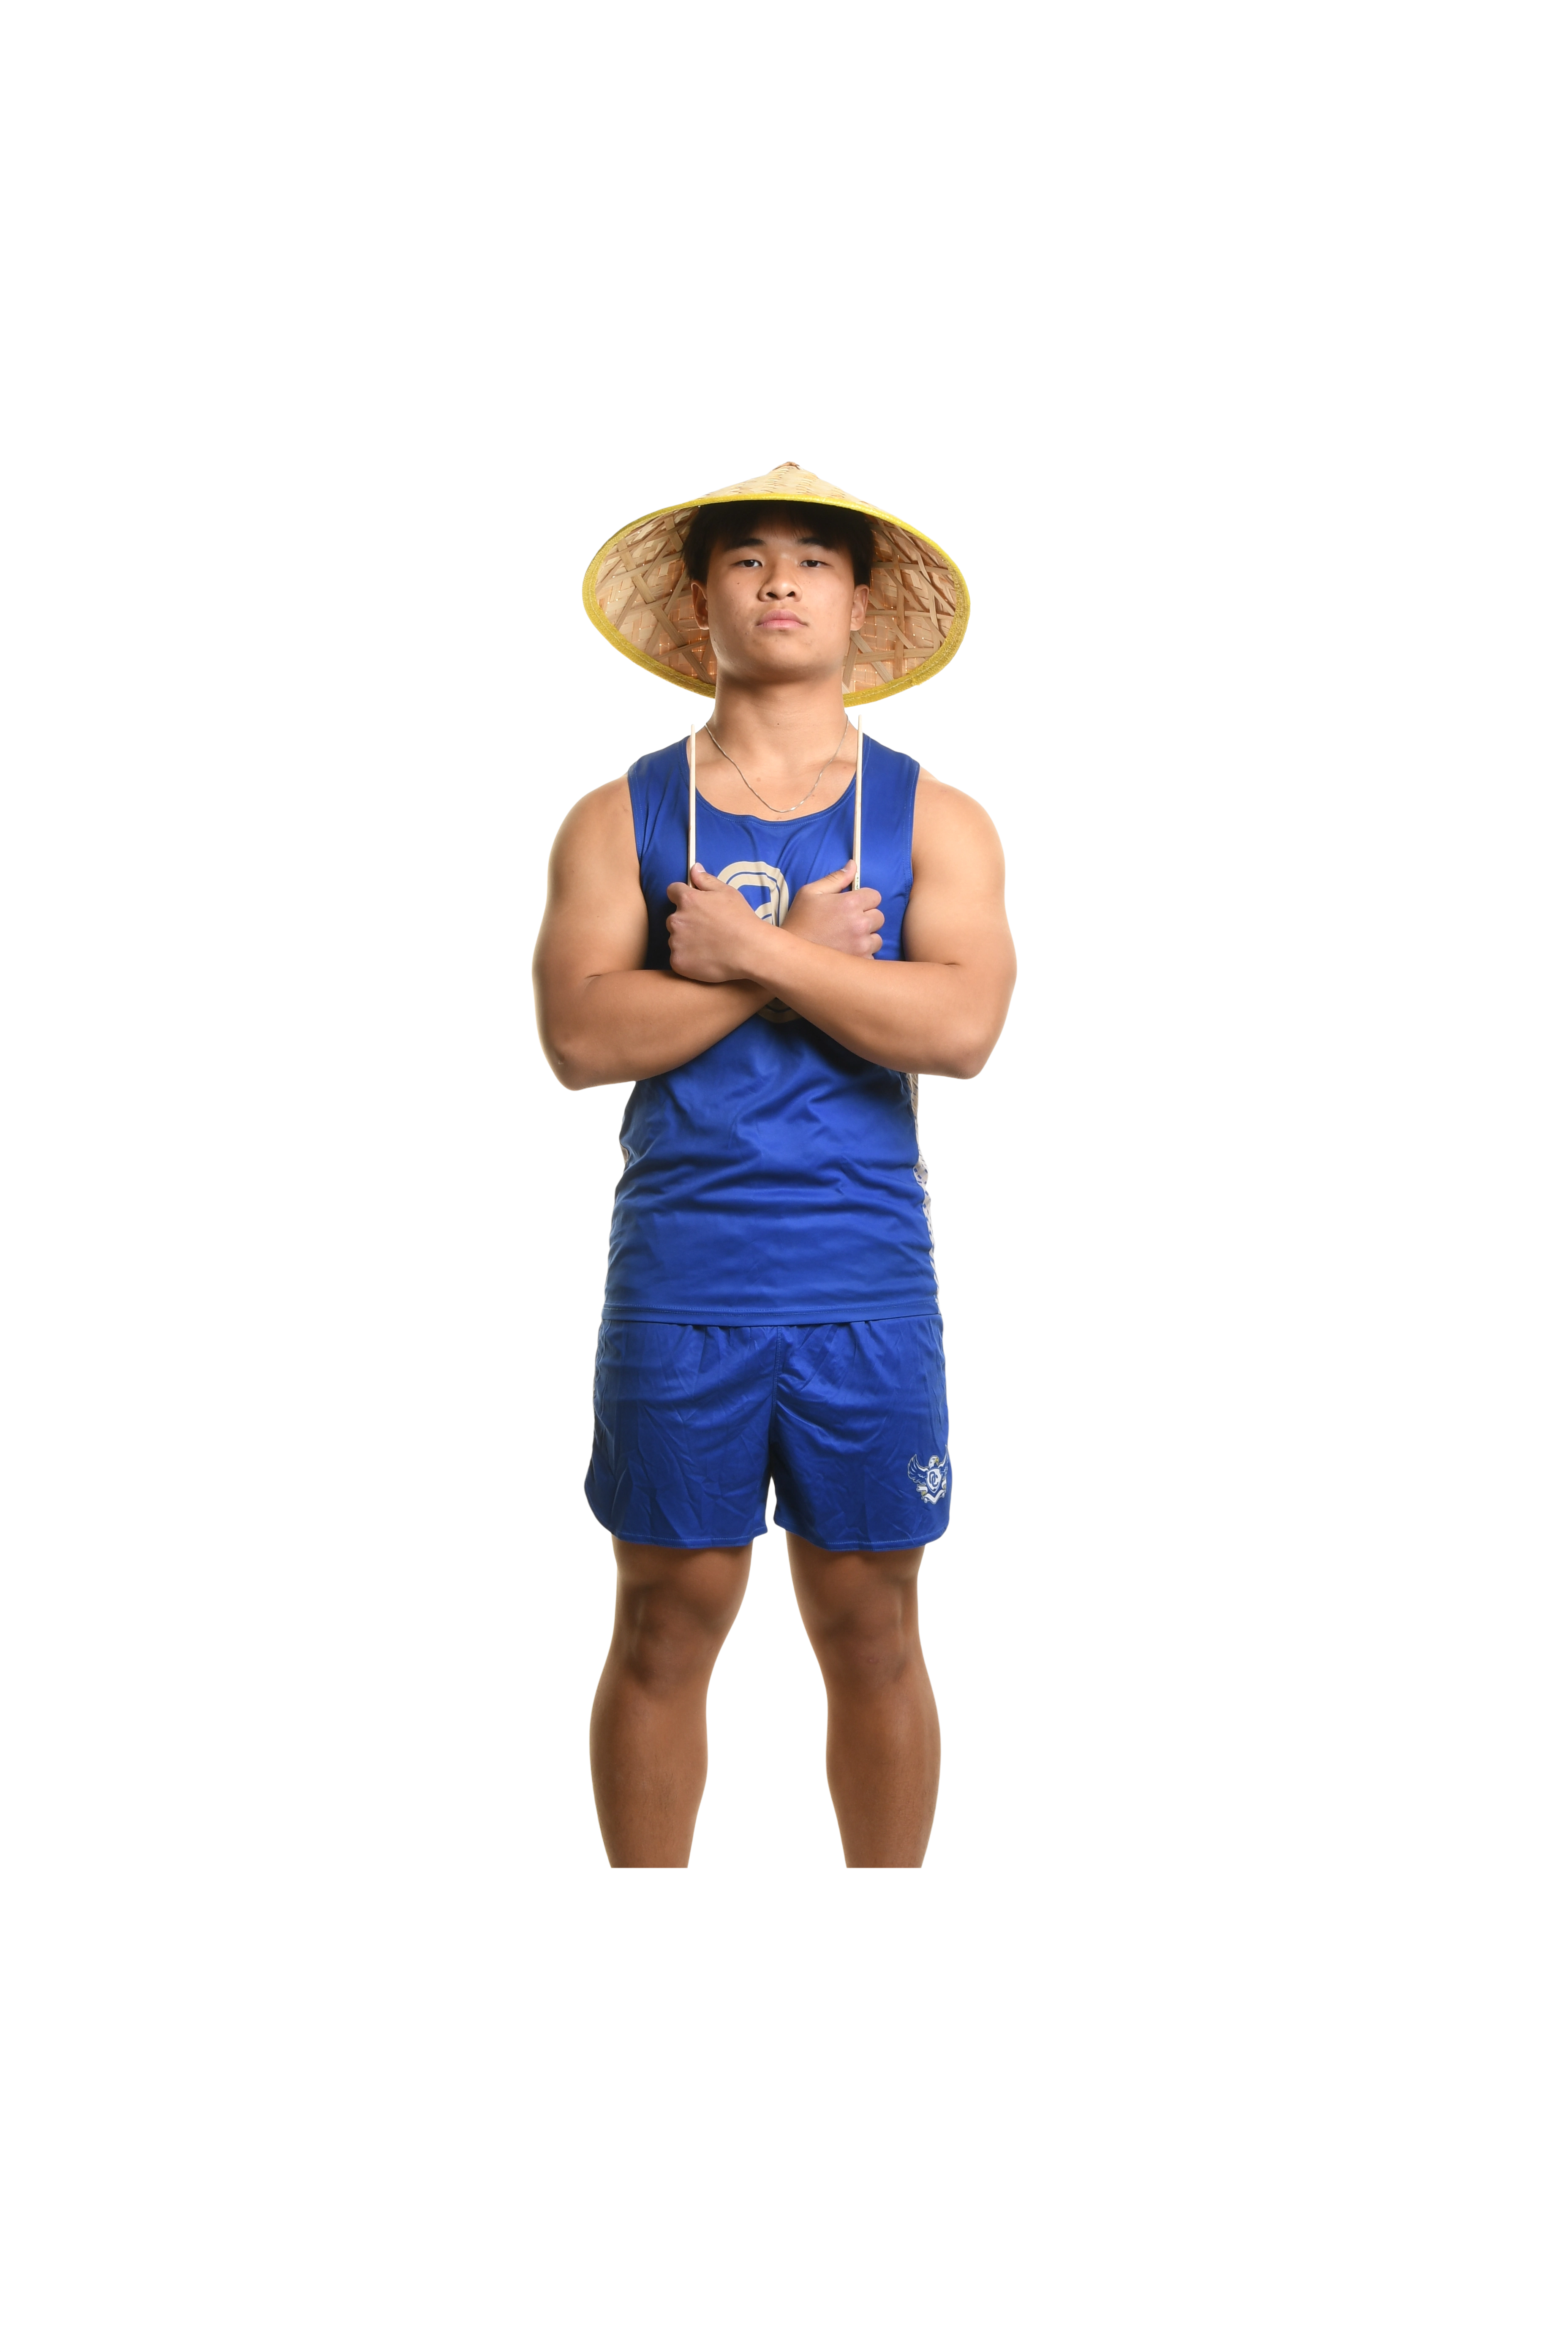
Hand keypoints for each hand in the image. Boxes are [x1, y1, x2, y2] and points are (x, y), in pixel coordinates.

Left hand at [665, 865, 774, 984]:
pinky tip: (705, 959)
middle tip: (707, 930)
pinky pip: (678, 958)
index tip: (693, 905)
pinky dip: (688, 959)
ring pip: (675, 939)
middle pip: (674, 918)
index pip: (672, 891)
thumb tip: (694, 868)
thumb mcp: (727, 893)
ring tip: (708, 947)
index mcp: (687, 900)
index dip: (682, 896)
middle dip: (686, 922)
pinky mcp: (678, 962)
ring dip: (686, 941)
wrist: (750, 951)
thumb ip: (706, 880)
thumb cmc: (741, 920)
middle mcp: (677, 920)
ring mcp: (676, 942)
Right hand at [781, 862, 883, 957]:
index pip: (875, 896)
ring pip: (877, 938)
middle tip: (848, 923)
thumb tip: (853, 865)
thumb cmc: (800, 921)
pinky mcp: (860, 961)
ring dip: (867, 938)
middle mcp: (860, 923)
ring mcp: (862, 945)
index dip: (864, 900)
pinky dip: (862, 955)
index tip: (853, 906)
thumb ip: (835, 878)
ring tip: (848, 940)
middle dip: (867, 918)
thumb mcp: (811, 892)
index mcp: (850, 903)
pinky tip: (847, 953)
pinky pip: (872, 956)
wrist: (791, 954)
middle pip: (879, 917)